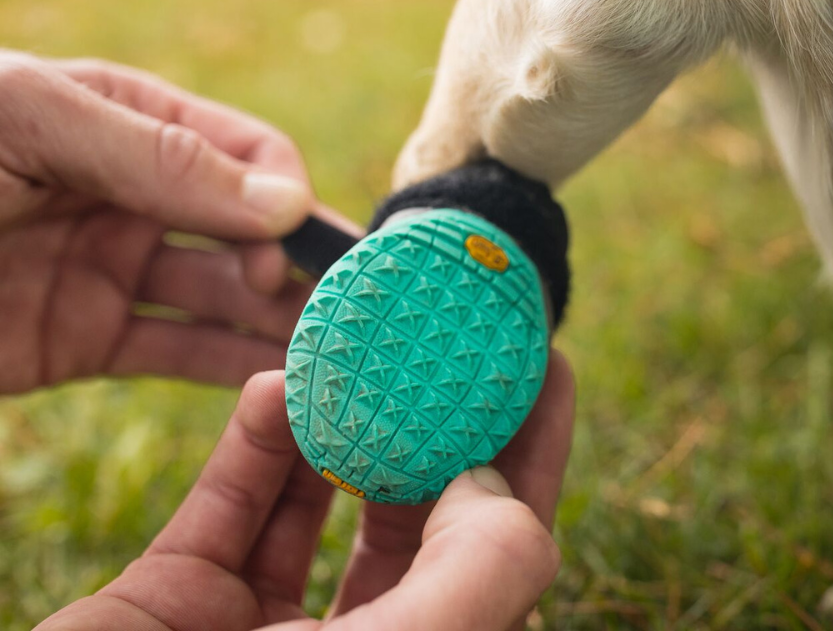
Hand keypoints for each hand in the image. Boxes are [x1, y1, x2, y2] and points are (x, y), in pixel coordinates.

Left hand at [0, 51, 317, 393]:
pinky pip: (179, 353)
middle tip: (348, 307)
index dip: (284, 199)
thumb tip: (284, 203)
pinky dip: (235, 368)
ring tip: (339, 349)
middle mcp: (132, 196)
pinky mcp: (83, 341)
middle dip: (302, 264)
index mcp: (128, 121)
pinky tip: (286, 382)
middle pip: (248, 230)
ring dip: (283, 321)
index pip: (247, 153)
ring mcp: (110, 270)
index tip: (290, 249)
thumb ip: (157, 155)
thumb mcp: (31, 124)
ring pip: (225, 298)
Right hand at [36, 351, 575, 630]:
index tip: (546, 368)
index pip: (505, 549)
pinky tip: (271, 388)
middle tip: (454, 335)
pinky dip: (252, 445)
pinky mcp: (179, 606)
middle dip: (438, 421)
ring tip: (360, 346)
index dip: (533, 457)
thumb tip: (489, 482)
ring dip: (338, 422)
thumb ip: (483, 569)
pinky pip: (227, 508)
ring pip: (319, 502)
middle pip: (418, 516)